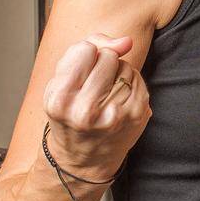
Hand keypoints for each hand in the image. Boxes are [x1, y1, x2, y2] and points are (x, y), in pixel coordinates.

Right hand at [42, 34, 150, 178]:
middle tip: (93, 85)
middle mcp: (86, 110)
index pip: (85, 49)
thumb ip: (86, 50)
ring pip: (126, 66)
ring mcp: (116, 115)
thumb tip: (126, 41)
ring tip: (104, 94)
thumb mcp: (60, 83)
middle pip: (108, 56)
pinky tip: (119, 99)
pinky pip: (139, 79)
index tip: (80, 72)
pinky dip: (131, 83)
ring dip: (117, 73)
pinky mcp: (138, 116)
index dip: (85, 55)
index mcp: (60, 100)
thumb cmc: (69, 115)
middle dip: (102, 63)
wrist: (83, 159)